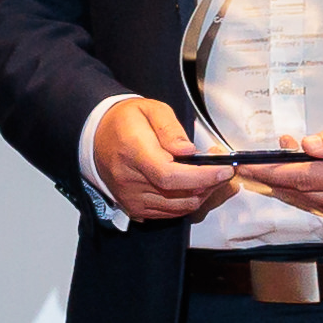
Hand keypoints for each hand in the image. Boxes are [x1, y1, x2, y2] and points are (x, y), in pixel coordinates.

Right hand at [88, 97, 238, 224]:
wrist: (98, 137)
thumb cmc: (126, 122)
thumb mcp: (151, 110)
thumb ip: (171, 130)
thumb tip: (188, 151)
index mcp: (133, 153)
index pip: (170, 175)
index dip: (201, 177)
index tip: (223, 170)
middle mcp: (129, 181)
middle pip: (178, 195)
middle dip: (210, 183)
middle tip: (222, 167)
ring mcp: (131, 198)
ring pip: (178, 208)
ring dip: (202, 194)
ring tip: (209, 175)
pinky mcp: (134, 208)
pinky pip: (170, 213)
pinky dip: (188, 202)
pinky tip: (194, 186)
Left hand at [245, 113, 322, 234]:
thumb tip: (305, 145)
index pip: (303, 176)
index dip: (273, 172)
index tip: (250, 165)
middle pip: (306, 193)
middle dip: (280, 178)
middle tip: (260, 163)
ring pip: (320, 204)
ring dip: (299, 188)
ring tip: (284, 168)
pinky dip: (322, 197)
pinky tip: (317, 182)